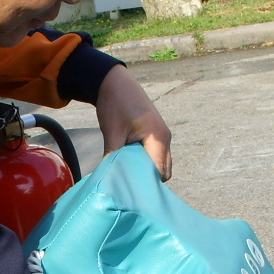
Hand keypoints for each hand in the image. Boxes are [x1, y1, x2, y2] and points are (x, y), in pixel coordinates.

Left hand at [96, 64, 171, 179]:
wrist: (115, 82)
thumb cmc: (115, 104)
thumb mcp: (112, 133)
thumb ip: (113, 158)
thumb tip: (109, 180)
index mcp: (158, 138)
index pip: (158, 171)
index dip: (144, 184)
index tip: (128, 191)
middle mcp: (165, 139)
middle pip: (163, 172)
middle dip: (146, 180)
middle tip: (125, 185)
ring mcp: (162, 137)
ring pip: (160, 165)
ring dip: (145, 171)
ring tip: (126, 174)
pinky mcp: (156, 136)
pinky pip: (155, 156)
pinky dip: (144, 163)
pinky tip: (128, 164)